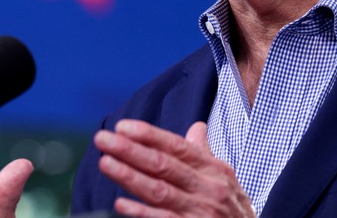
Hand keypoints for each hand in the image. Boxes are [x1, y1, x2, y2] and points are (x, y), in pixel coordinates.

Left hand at [94, 120, 254, 216]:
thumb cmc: (233, 211)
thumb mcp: (225, 179)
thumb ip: (204, 154)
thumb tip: (197, 127)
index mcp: (214, 169)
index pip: (176, 146)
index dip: (148, 135)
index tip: (122, 127)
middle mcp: (209, 188)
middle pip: (163, 165)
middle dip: (130, 150)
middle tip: (102, 139)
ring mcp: (201, 213)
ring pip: (159, 191)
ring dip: (129, 177)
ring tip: (105, 164)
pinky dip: (142, 213)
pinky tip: (120, 204)